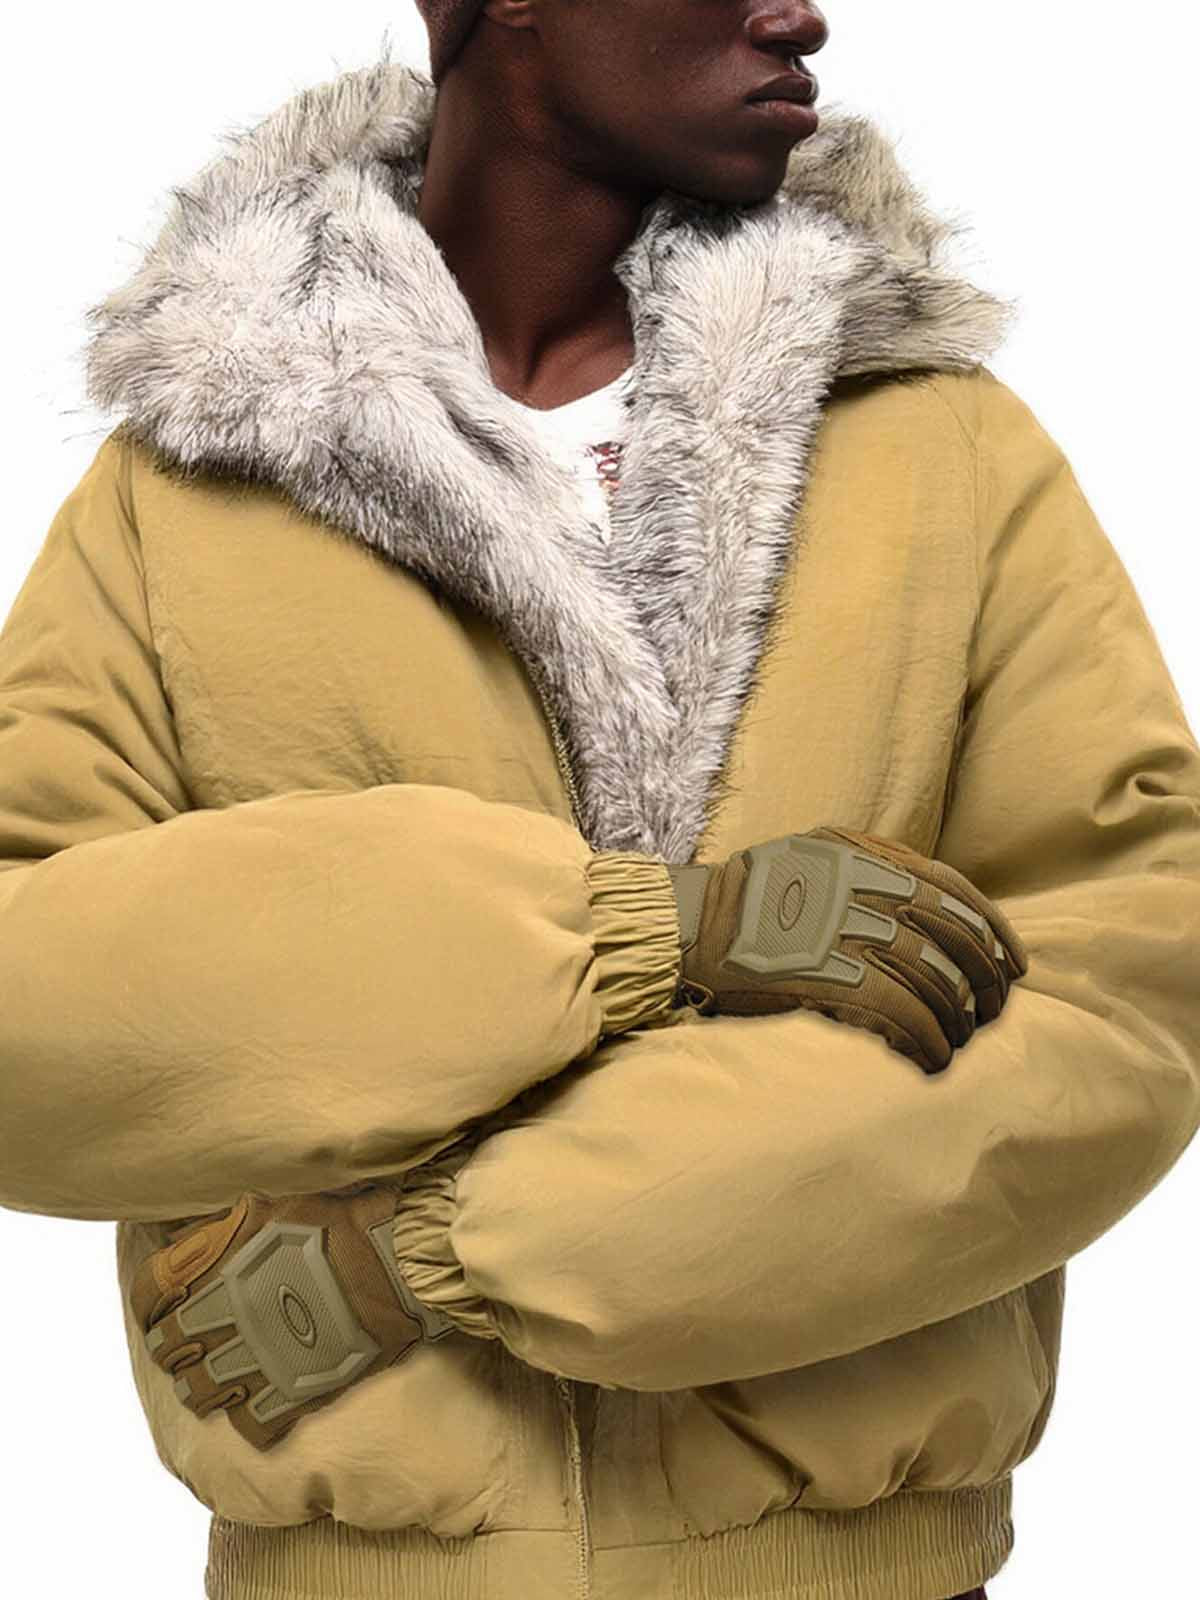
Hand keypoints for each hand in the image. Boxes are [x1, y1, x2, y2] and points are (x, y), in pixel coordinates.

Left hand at [129, 1183, 456, 1450]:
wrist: (394, 1261)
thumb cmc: (337, 1224)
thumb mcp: (271, 1207)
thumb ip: (222, 1227)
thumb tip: (182, 1240)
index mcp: (217, 1267)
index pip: (151, 1290)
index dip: (148, 1300)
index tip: (156, 1306)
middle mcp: (226, 1316)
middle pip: (169, 1347)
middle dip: (171, 1346)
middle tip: (184, 1345)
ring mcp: (256, 1358)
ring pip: (200, 1390)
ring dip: (199, 1385)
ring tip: (211, 1380)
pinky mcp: (291, 1390)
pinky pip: (249, 1422)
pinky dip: (246, 1415)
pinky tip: (254, 1403)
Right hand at [665, 823, 1028, 1074]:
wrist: (686, 928)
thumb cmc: (745, 898)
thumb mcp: (810, 854)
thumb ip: (867, 867)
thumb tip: (930, 902)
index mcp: (861, 854)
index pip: (952, 889)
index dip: (992, 930)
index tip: (1012, 964)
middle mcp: (860, 887)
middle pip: (953, 937)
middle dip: (984, 980)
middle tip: (992, 1011)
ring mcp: (844, 933)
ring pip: (933, 980)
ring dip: (956, 1020)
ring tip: (957, 1043)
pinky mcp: (829, 979)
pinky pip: (901, 1014)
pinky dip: (927, 1042)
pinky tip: (932, 1061)